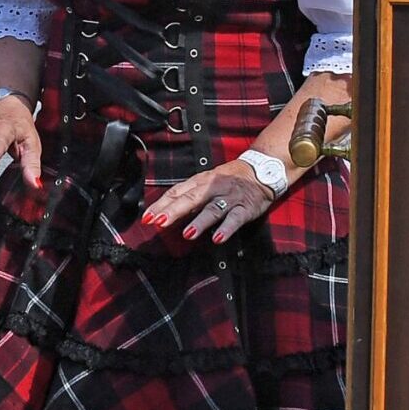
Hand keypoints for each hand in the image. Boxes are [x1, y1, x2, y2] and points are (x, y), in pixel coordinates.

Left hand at [144, 162, 274, 243]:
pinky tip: (218, 238)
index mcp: (201, 181)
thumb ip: (187, 195)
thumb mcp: (206, 181)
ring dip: (200, 222)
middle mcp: (213, 188)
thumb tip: (164, 211)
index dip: (161, 205)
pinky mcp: (245, 208)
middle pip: (191, 199)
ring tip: (188, 234)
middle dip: (175, 211)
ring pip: (213, 209)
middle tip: (160, 222)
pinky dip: (227, 228)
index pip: (177, 192)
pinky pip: (235, 219)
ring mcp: (230, 198)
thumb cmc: (229, 179)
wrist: (261, 171)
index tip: (147, 217)